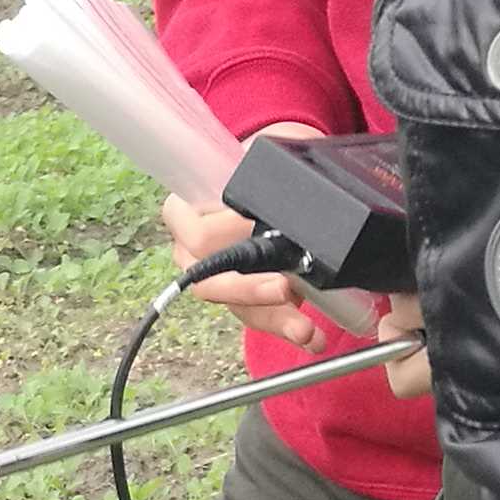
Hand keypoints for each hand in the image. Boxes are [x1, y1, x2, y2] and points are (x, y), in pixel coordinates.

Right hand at [159, 158, 333, 349]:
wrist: (280, 180)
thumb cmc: (263, 165)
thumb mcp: (260, 160)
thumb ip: (263, 173)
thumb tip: (286, 188)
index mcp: (186, 211)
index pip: (193, 231)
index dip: (215, 238)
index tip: (249, 231)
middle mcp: (193, 251)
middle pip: (210, 282)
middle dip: (248, 289)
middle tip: (283, 288)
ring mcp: (218, 279)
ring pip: (238, 307)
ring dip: (275, 319)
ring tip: (306, 330)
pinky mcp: (244, 300)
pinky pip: (260, 319)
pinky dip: (288, 327)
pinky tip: (312, 339)